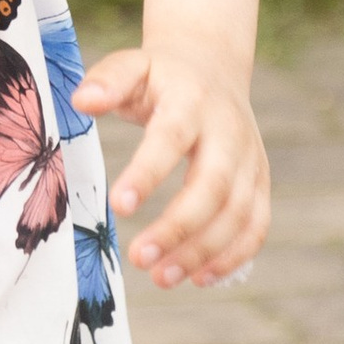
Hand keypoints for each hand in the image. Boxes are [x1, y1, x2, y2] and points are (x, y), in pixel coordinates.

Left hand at [74, 34, 268, 285]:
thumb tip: (82, 102)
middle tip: (139, 258)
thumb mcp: (133, 65)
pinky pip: (256, 223)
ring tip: (161, 278)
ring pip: (237, 212)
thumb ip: (108, 81)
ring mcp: (249, 159)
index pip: (171, 138)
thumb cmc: (160, 75)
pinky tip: (199, 278)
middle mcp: (228, 132)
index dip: (148, 173)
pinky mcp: (260, 181)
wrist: (213, 66)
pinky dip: (234, 255)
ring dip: (203, 250)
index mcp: (191, 101)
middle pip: (212, 185)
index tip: (118, 206)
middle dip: (178, 226)